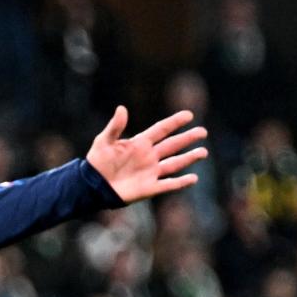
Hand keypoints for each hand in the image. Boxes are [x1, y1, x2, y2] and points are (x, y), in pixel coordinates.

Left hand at [85, 107, 208, 203]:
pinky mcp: (149, 188)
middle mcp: (149, 156)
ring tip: (203, 152)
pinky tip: (193, 178)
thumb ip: (115, 127)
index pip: (161, 130)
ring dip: (189, 158)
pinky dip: (181, 182)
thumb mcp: (104, 142)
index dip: (174, 122)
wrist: (92, 186)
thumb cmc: (97, 162)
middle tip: (203, 132)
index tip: (189, 115)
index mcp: (140, 143)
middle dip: (187, 138)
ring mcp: (150, 172)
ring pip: (175, 163)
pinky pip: (168, 184)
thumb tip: (122, 108)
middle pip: (172, 145)